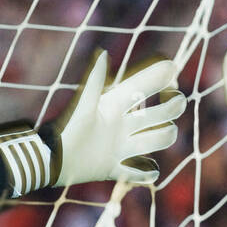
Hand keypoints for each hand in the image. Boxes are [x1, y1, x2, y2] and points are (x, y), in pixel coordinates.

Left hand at [52, 50, 184, 187]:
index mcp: (116, 105)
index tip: (172, 77)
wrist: (51, 161)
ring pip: (157, 139)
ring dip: (163, 137)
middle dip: (172, 107)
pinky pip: (141, 172)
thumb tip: (103, 53)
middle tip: (174, 104)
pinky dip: (148, 173)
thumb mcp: (84, 107)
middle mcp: (123, 124)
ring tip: (158, 139)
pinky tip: (148, 171)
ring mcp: (121, 146)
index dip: (162, 77)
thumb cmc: (67, 130)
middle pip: (162, 112)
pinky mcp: (114, 169)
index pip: (146, 85)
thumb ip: (95, 82)